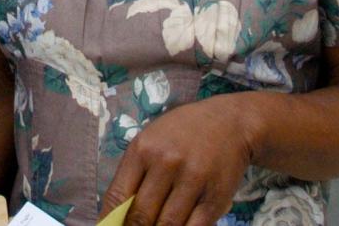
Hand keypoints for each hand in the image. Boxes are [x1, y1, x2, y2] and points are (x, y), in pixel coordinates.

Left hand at [101, 94, 253, 225]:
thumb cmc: (181, 133)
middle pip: (141, 215)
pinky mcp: (215, 197)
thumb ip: (134, 174)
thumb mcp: (150, 141)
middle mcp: (165, 163)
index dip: (109, 220)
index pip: (117, 196)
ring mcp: (192, 180)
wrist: (228, 123)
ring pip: (168, 225)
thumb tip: (118, 213)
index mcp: (142, 149)